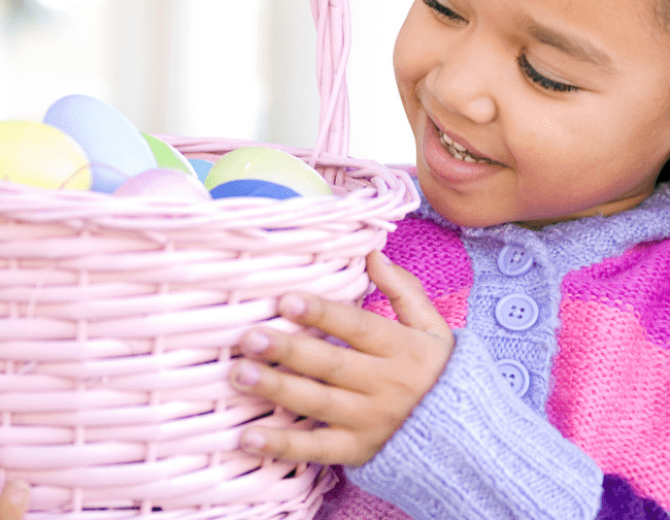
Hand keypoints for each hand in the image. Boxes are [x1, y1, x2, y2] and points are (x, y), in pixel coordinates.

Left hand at [230, 250, 453, 466]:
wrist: (466, 435)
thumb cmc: (438, 370)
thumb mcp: (433, 327)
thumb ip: (403, 289)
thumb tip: (373, 254)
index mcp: (402, 349)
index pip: (357, 328)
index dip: (322, 314)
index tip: (286, 299)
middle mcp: (385, 386)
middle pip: (331, 366)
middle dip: (288, 351)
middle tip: (249, 337)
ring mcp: (369, 422)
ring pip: (318, 404)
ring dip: (277, 389)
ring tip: (240, 374)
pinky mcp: (357, 451)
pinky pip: (316, 450)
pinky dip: (282, 445)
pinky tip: (248, 437)